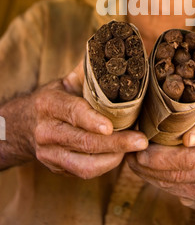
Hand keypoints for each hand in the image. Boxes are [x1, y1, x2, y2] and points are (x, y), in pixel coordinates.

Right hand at [30, 61, 147, 178]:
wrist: (24, 124)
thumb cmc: (54, 97)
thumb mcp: (66, 80)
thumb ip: (88, 71)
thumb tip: (114, 53)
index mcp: (48, 103)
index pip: (72, 111)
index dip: (91, 120)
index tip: (111, 125)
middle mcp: (46, 130)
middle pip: (83, 141)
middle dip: (115, 143)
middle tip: (141, 141)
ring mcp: (49, 152)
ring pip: (84, 163)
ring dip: (113, 158)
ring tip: (135, 148)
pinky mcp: (56, 167)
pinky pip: (83, 172)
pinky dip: (105, 166)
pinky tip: (120, 156)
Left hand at [127, 115, 194, 211]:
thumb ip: (189, 109)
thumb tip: (158, 91)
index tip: (186, 138)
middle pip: (190, 159)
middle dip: (160, 157)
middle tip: (139, 151)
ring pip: (177, 177)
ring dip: (150, 169)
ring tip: (132, 158)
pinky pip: (172, 187)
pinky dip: (152, 178)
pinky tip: (139, 168)